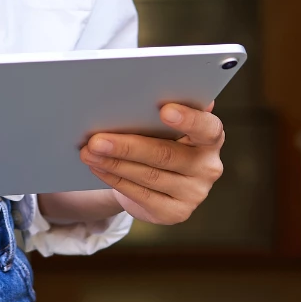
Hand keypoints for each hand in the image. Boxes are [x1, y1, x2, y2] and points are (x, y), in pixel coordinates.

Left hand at [77, 102, 225, 225]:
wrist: (156, 180)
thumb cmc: (159, 138)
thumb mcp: (164, 124)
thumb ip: (161, 109)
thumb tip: (143, 89)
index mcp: (211, 137)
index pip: (207, 127)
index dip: (189, 119)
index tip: (164, 110)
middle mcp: (208, 166)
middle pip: (166, 154)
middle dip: (127, 146)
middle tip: (96, 139)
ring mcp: (194, 193)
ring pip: (149, 176)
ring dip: (114, 163)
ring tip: (89, 152)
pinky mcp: (175, 212)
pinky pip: (141, 194)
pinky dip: (115, 179)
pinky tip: (97, 168)